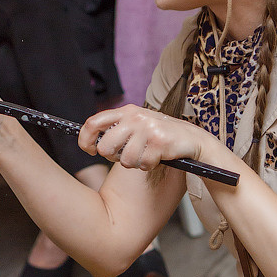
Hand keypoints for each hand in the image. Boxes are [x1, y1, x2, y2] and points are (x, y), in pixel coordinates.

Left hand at [79, 104, 203, 171]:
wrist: (191, 138)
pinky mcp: (159, 141)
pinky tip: (157, 156)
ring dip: (134, 163)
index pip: (93, 122)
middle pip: (105, 147)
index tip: (89, 150)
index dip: (85, 139)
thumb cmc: (159, 134)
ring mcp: (147, 128)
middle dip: (113, 157)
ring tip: (146, 154)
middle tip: (126, 154)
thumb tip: (92, 143)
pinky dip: (148, 165)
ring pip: (125, 160)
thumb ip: (117, 129)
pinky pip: (142, 164)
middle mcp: (135, 117)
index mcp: (126, 111)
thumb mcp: (136, 124)